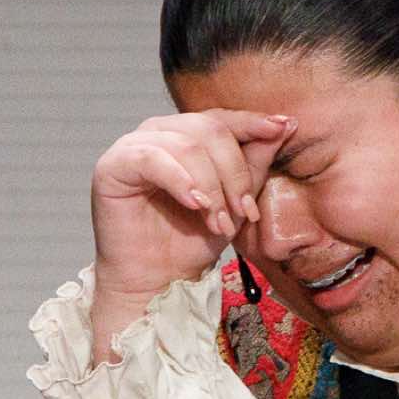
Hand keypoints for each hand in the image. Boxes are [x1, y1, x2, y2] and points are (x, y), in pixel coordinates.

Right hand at [84, 109, 293, 363]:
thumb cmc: (193, 240)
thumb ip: (255, 163)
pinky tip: (195, 204)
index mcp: (186, 134)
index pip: (222, 117)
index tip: (283, 128)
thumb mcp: (235, 201)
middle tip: (244, 213)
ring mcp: (134, 145)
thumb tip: (284, 125)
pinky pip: (152, 159)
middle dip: (234, 173)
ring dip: (211, 187)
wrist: (158, 280)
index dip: (252, 123)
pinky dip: (181, 181)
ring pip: (187, 145)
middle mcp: (159, 132)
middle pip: (209, 129)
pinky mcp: (113, 165)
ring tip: (218, 222)